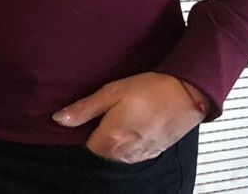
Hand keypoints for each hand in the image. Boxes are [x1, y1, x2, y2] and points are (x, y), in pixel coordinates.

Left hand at [52, 72, 204, 162]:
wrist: (187, 95)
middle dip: (100, 133)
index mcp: (109, 140)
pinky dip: (131, 140)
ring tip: (126, 113)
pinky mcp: (152, 153)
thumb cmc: (149, 90)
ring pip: (116, 152)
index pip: (84, 145)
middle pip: (100, 150)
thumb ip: (84, 109)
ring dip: (116, 137)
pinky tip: (137, 122)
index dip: (85, 128)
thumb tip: (59, 119)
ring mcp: (139, 156)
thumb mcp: (112, 92)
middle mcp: (123, 154)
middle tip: (110, 109)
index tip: (93, 113)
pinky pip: (132, 152)